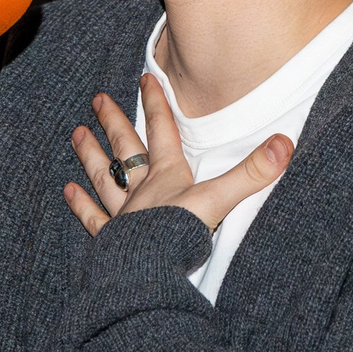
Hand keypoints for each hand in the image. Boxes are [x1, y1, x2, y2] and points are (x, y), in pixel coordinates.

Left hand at [63, 75, 290, 236]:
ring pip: (105, 177)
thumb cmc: (181, 236)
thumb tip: (284, 143)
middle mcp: (142, 190)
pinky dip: (81, 204)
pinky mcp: (111, 240)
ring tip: (77, 134)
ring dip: (92, 154)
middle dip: (114, 122)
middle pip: (126, 148)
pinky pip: (94, 217)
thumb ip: (252, 173)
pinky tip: (68, 191)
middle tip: (97, 100)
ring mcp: (123, 214)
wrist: (148, 273)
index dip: (156, 103)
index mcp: (168, 176)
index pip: (162, 131)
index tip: (145, 78)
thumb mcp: (221, 200)